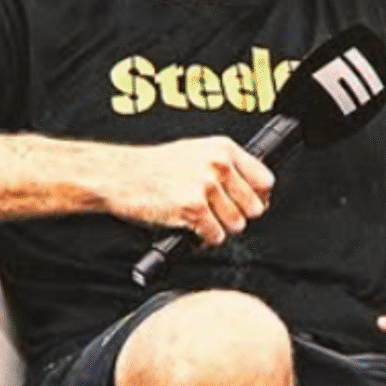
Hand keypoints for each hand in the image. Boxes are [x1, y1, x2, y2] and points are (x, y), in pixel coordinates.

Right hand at [103, 137, 274, 245]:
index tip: (251, 203)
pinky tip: (191, 225)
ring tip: (201, 217)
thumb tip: (256, 191)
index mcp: (223, 149)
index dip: (259, 197)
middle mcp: (218, 164)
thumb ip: (227, 166)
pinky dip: (204, 237)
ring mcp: (206, 186)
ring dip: (220, 227)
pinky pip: (215, 235)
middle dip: (238, 215)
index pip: (265, 180)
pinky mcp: (193, 208)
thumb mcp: (196, 152)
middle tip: (218, 213)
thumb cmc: (154, 166)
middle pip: (254, 206)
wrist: (121, 175)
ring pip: (236, 224)